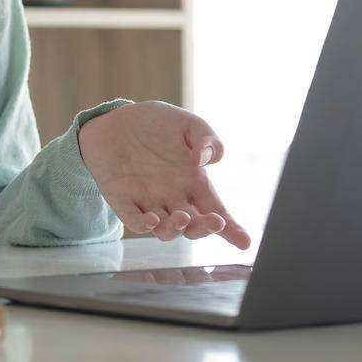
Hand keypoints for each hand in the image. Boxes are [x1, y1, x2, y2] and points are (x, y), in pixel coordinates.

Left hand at [77, 101, 252, 249]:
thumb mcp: (188, 124)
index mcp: (193, 182)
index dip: (231, 229)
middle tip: (215, 222)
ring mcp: (149, 201)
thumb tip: (205, 161)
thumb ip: (206, 139)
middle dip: (205, 229)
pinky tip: (151, 219)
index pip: (216, 210)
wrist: (117, 119)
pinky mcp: (123, 200)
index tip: (245, 242)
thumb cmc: (157, 123)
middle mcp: (174, 197)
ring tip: (181, 218)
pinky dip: (144, 225)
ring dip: (175, 229)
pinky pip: (134, 221)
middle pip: (193, 226)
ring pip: (166, 230)